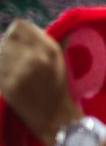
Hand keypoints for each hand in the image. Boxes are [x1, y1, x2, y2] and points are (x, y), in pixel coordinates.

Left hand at [0, 19, 81, 145]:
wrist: (57, 119)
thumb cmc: (58, 90)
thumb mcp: (59, 62)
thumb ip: (46, 43)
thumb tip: (37, 29)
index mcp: (50, 48)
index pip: (19, 26)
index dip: (15, 35)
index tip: (18, 46)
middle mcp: (36, 56)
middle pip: (5, 40)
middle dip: (7, 51)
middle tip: (14, 64)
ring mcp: (21, 71)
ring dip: (1, 63)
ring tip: (11, 74)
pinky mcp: (9, 85)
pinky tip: (8, 82)